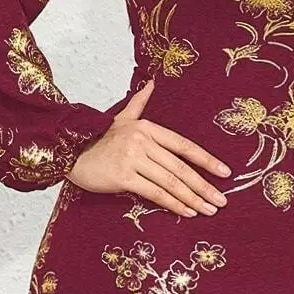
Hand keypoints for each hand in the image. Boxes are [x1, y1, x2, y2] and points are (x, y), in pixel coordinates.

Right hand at [67, 79, 231, 216]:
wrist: (69, 153)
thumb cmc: (98, 140)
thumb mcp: (120, 118)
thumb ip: (139, 103)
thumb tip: (152, 82)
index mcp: (147, 128)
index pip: (184, 146)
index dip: (206, 160)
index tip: (225, 173)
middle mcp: (142, 141)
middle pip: (180, 167)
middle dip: (204, 186)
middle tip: (221, 201)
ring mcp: (133, 159)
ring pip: (170, 182)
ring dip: (193, 198)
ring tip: (209, 210)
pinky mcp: (123, 177)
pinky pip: (154, 193)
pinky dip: (173, 204)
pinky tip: (187, 211)